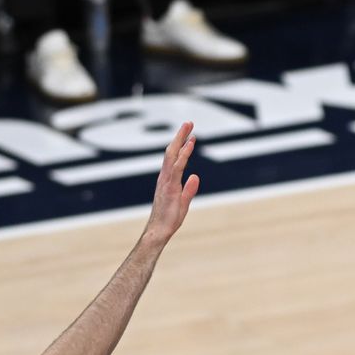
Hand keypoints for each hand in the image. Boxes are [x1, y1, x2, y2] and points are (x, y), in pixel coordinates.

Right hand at [143, 121, 199, 242]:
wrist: (159, 231)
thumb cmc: (169, 219)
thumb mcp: (183, 202)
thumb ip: (189, 189)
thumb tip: (195, 176)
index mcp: (167, 180)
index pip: (174, 159)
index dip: (182, 146)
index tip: (190, 135)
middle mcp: (165, 177)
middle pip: (171, 151)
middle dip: (180, 136)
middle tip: (189, 123)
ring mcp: (166, 181)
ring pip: (172, 155)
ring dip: (181, 140)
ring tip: (189, 128)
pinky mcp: (169, 187)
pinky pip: (176, 167)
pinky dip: (183, 155)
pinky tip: (189, 145)